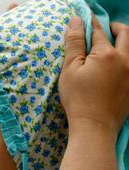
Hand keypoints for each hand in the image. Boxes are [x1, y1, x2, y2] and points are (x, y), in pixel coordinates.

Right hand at [59, 16, 128, 136]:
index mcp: (107, 54)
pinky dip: (127, 58)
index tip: (84, 20)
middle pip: (125, 33)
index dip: (90, 24)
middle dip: (114, 28)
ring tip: (112, 45)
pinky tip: (117, 65)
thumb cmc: (78, 99)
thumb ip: (74, 44)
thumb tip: (75, 21)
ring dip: (124, 42)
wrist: (95, 126)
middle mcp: (125, 59)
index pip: (98, 32)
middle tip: (104, 30)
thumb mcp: (70, 70)